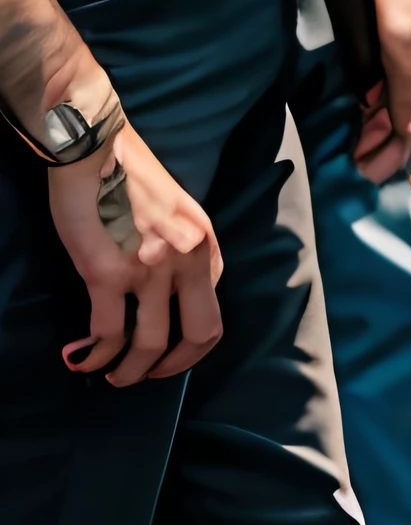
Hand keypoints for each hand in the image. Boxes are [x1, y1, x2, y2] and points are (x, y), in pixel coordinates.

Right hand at [50, 111, 221, 386]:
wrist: (94, 147)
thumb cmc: (128, 175)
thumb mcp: (177, 212)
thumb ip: (182, 249)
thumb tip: (169, 290)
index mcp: (205, 244)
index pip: (213, 307)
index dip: (190, 339)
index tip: (167, 349)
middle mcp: (187, 259)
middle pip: (199, 335)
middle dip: (175, 367)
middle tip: (150, 376)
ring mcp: (150, 269)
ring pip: (150, 345)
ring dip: (131, 371)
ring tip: (114, 377)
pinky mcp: (108, 274)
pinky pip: (108, 334)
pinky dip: (96, 356)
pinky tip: (82, 360)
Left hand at [353, 0, 410, 192]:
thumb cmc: (391, 1)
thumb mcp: (399, 45)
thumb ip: (407, 91)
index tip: (402, 184)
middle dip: (401, 156)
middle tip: (369, 177)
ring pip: (409, 122)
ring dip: (385, 143)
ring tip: (358, 161)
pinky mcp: (402, 71)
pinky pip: (394, 107)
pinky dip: (378, 125)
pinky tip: (360, 137)